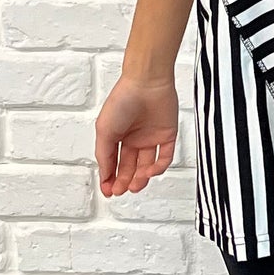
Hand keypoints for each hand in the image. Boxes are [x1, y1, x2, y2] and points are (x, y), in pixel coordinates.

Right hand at [96, 72, 177, 199]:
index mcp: (117, 135)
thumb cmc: (122, 101)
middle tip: (121, 191)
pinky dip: (158, 167)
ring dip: (141, 178)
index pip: (114, 162)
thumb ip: (104, 155)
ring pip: (147, 165)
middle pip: (130, 167)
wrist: (146, 83)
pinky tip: (150, 172)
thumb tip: (105, 175)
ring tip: (135, 185)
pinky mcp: (168, 135)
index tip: (109, 191)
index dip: (110, 178)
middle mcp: (134, 137)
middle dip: (125, 181)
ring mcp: (151, 137)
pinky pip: (165, 157)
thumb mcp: (104, 131)